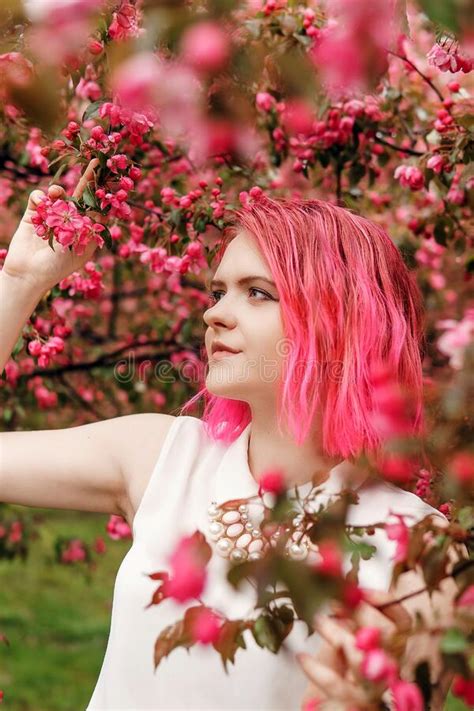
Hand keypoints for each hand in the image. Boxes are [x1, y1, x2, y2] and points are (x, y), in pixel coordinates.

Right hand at [2, 158, 99, 293]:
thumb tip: (106, 206)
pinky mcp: (34, 214)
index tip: (112, 176)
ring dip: (59, 191)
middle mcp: (70, 220)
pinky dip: (41, 197)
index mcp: (84, 228)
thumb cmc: (59, 266)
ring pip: (58, 194)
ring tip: (55, 193)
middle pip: (80, 194)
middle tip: (97, 162)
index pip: (96, 206)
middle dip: (88, 178)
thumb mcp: (82, 245)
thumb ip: (92, 225)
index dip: (102, 191)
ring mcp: (51, 216)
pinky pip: (39, 198)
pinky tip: (42, 202)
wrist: (29, 274)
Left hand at [297, 588, 411, 709]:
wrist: (327, 699)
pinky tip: (302, 657)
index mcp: (394, 645)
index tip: (356, 587)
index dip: (383, 600)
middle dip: (359, 611)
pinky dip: (317, 669)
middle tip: (332, 600)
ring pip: (362, 658)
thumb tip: (332, 574)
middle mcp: (390, 665)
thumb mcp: (344, 628)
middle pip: (389, 634)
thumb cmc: (337, 659)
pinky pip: (338, 686)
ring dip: (336, 633)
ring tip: (317, 619)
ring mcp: (374, 686)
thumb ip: (345, 607)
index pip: (403, 620)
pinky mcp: (354, 702)